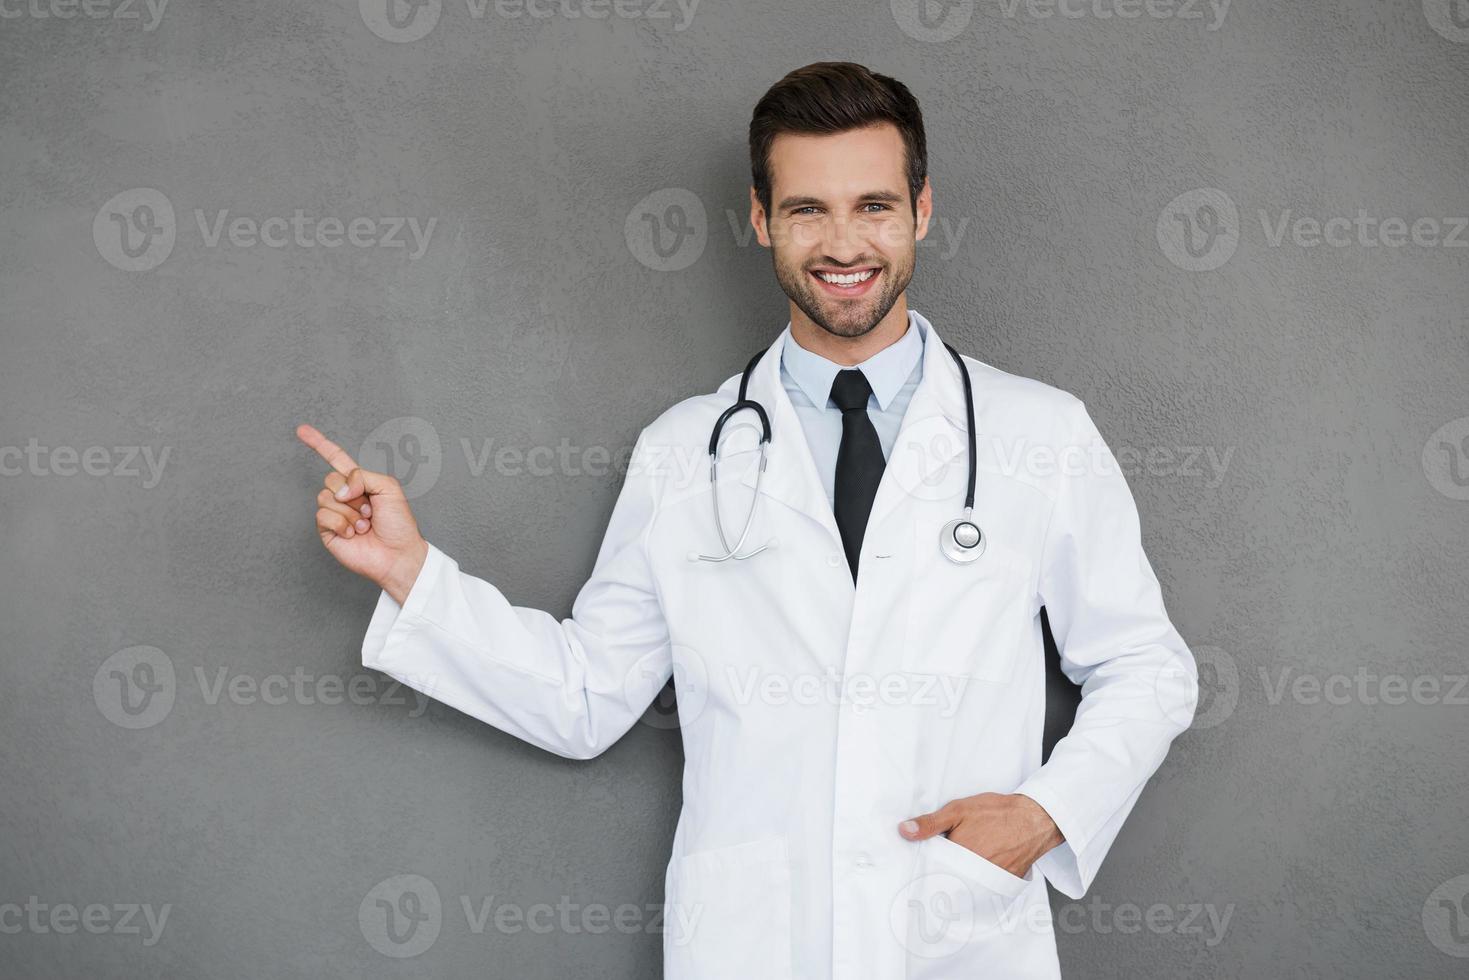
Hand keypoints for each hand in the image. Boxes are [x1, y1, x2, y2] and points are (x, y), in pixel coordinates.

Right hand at [296, 423, 428, 603]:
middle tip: (370, 510)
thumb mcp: (388, 487)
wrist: (397, 553)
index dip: (319, 444)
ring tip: (365, 524)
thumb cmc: (398, 523)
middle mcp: (344, 496)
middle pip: (330, 478)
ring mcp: (334, 513)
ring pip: (326, 497)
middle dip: (353, 493)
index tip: (301, 430)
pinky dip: (341, 523)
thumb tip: (339, 489)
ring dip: (350, 511)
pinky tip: (353, 534)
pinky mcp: (327, 531)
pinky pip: (323, 515)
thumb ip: (362, 476)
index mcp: (359, 482)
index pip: (336, 459)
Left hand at [898, 793, 1063, 878]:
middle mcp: (973, 875)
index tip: (916, 872)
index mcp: (958, 857)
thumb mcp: (958, 810)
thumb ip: (930, 823)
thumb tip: (903, 831)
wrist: (1033, 818)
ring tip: (953, 873)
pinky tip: (974, 872)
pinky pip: (984, 889)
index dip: (925, 871)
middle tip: (931, 874)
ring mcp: (990, 882)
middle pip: (948, 883)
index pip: (932, 873)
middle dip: (940, 878)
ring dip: (958, 882)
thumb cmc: (996, 813)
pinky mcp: (1004, 884)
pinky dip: (976, 883)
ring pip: (966, 887)